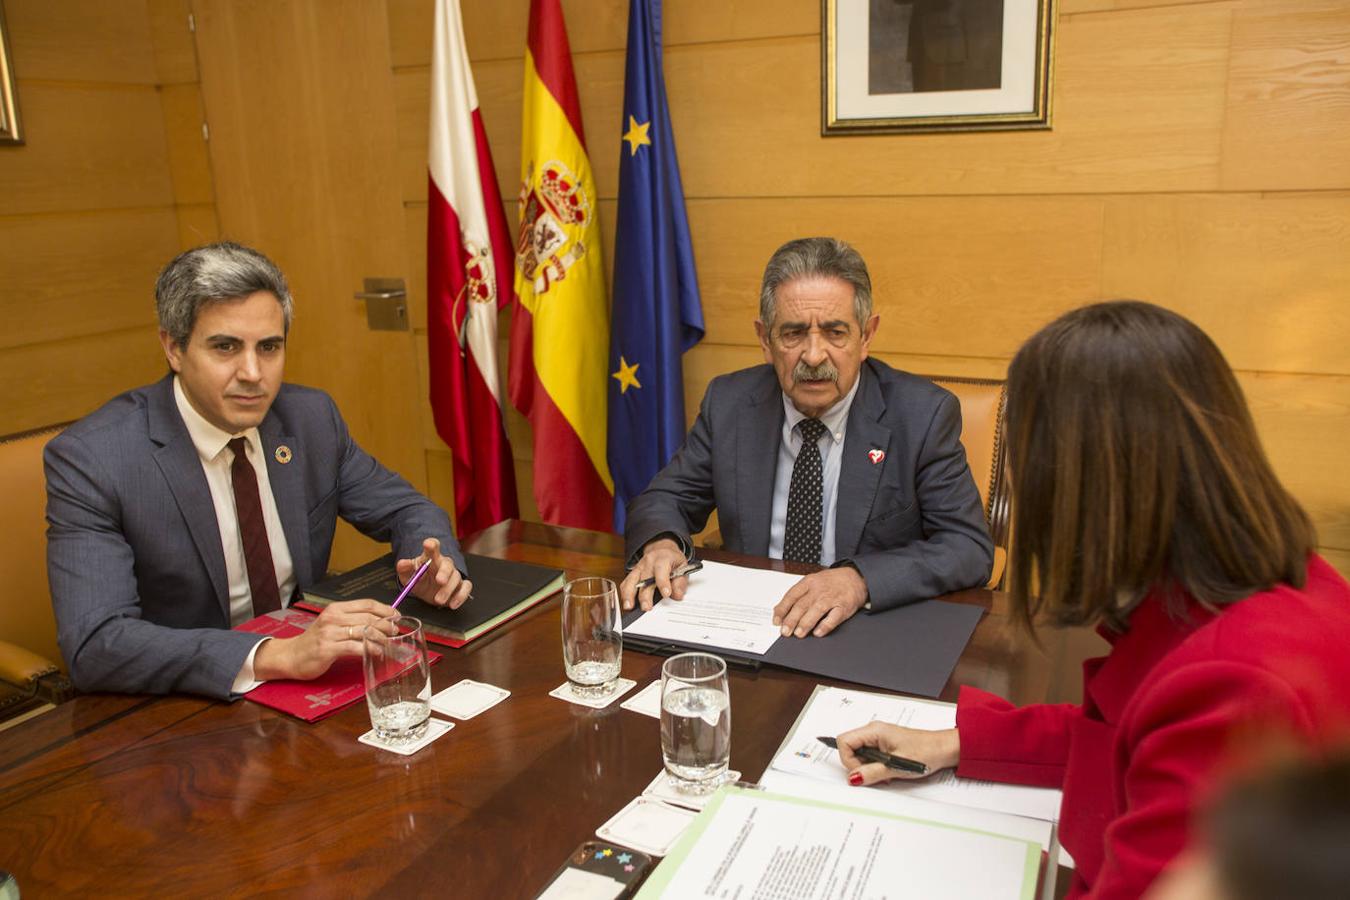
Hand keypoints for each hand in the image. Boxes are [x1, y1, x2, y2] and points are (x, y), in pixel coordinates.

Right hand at [253, 599, 396, 680]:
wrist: (290, 656)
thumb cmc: (315, 641)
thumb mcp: (332, 624)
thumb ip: (352, 621)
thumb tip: (380, 621)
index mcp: (336, 609)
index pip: (367, 604)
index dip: (385, 609)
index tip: (396, 616)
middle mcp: (333, 618)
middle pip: (368, 617)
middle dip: (386, 624)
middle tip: (395, 631)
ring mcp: (330, 633)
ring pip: (364, 631)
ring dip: (381, 638)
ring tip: (389, 643)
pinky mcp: (328, 649)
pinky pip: (354, 647)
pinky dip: (369, 649)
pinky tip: (376, 653)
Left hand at [398, 537, 470, 608]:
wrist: (426, 592)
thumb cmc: (419, 580)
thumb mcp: (407, 575)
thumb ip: (404, 568)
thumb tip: (402, 563)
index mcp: (430, 558)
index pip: (433, 546)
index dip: (431, 545)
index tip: (428, 545)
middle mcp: (444, 564)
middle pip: (447, 564)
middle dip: (444, 572)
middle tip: (439, 581)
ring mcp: (453, 574)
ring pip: (456, 577)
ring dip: (448, 590)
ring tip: (438, 600)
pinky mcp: (461, 585)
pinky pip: (466, 587)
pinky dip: (461, 596)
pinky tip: (452, 604)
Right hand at [620, 538, 690, 610]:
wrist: (662, 550)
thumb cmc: (673, 560)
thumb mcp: (683, 567)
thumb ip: (681, 582)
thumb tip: (677, 595)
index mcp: (663, 558)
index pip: (661, 570)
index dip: (663, 582)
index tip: (666, 594)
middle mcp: (648, 562)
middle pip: (644, 579)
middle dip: (644, 595)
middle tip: (647, 607)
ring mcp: (639, 567)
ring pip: (631, 580)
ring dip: (629, 595)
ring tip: (629, 607)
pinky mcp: (633, 573)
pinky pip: (626, 583)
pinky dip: (624, 593)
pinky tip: (626, 603)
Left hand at [772, 566, 867, 637]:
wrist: (855, 577)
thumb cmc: (830, 582)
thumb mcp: (812, 582)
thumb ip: (796, 595)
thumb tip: (779, 611)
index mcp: (809, 582)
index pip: (792, 596)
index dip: (782, 609)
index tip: (776, 621)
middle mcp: (819, 590)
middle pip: (802, 605)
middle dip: (792, 620)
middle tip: (785, 632)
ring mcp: (832, 598)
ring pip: (817, 611)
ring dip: (806, 623)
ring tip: (798, 634)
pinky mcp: (844, 606)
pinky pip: (834, 617)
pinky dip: (825, 626)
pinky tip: (818, 633)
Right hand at [836, 723, 959, 785]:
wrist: (944, 749)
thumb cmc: (926, 751)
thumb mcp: (896, 766)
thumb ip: (872, 772)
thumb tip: (853, 778)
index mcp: (874, 730)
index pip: (844, 742)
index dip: (848, 760)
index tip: (862, 773)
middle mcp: (873, 731)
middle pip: (850, 749)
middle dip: (860, 766)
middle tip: (878, 774)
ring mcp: (879, 738)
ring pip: (860, 754)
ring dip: (869, 767)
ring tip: (887, 772)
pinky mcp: (884, 744)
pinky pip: (870, 756)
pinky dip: (876, 766)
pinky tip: (889, 770)